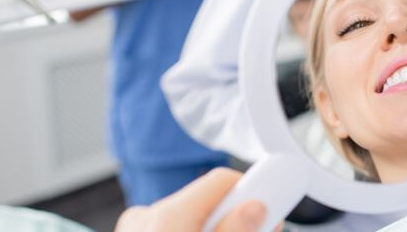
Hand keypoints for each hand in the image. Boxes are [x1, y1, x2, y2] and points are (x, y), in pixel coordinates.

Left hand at [115, 168, 271, 231]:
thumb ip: (234, 230)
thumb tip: (255, 207)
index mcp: (167, 216)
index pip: (221, 179)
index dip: (252, 191)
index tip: (272, 206)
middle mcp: (145, 216)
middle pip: (207, 199)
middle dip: (232, 215)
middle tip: (256, 231)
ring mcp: (134, 228)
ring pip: (190, 214)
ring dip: (213, 226)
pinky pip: (171, 225)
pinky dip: (191, 229)